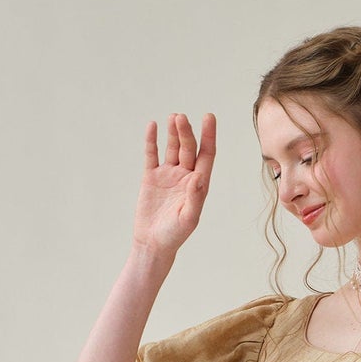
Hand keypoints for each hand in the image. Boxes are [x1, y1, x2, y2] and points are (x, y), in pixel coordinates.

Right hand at [133, 112, 216, 257]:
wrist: (152, 244)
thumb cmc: (174, 235)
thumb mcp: (188, 218)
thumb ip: (195, 197)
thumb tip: (199, 177)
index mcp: (198, 184)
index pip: (206, 155)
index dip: (209, 136)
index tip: (209, 117)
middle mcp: (185, 176)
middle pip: (188, 148)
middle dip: (186, 132)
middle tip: (180, 118)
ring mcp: (168, 175)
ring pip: (172, 147)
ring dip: (173, 132)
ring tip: (174, 117)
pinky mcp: (151, 177)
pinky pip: (152, 155)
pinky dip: (152, 140)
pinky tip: (153, 126)